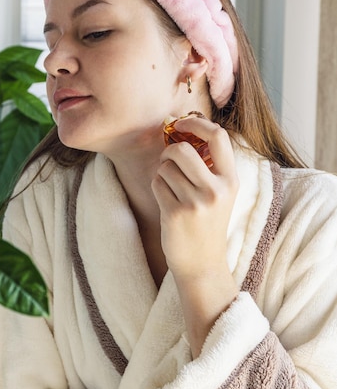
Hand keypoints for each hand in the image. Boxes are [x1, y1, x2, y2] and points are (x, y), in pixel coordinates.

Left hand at [151, 115, 239, 355]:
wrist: (203, 265)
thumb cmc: (207, 225)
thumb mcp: (220, 194)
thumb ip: (208, 166)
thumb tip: (180, 131)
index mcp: (231, 181)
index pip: (219, 136)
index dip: (196, 122)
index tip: (181, 123)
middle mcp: (216, 190)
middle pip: (182, 149)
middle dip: (168, 151)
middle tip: (168, 161)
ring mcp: (196, 202)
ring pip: (165, 167)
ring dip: (162, 173)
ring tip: (171, 189)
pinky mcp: (175, 213)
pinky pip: (156, 184)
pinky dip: (157, 188)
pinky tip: (166, 203)